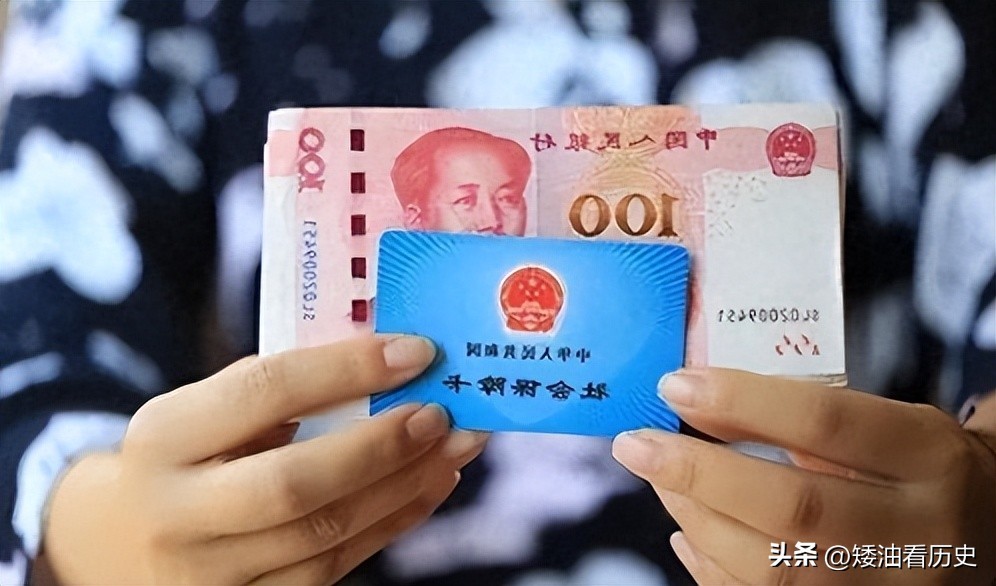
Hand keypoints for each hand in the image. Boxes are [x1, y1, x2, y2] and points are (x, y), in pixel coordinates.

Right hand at [38, 335, 487, 584]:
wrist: (118, 547)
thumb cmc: (185, 457)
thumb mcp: (203, 412)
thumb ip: (277, 389)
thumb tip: (387, 361)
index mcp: (164, 438)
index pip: (262, 393)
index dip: (346, 370)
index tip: (415, 351)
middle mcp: (179, 514)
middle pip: (294, 486)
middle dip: (380, 446)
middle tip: (439, 412)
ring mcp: (213, 574)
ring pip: (326, 535)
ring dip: (406, 485)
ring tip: (458, 444)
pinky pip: (337, 568)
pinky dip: (395, 522)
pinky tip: (434, 482)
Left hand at [611, 368, 995, 584]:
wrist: (990, 541)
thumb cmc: (922, 471)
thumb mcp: (892, 426)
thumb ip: (811, 416)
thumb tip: (701, 398)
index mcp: (928, 457)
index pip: (827, 423)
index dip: (742, 401)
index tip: (676, 386)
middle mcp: (915, 531)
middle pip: (791, 508)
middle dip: (697, 473)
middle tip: (636, 444)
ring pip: (771, 568)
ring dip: (695, 519)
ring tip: (657, 480)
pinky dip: (713, 568)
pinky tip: (687, 531)